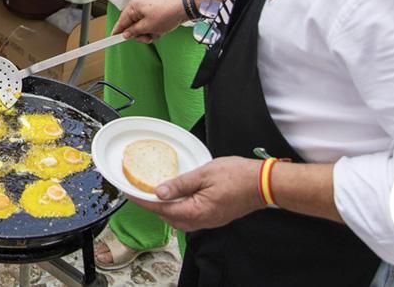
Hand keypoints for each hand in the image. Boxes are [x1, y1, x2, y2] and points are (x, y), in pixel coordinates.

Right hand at [112, 0, 185, 41]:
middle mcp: (139, 4)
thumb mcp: (148, 26)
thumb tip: (126, 34)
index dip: (118, 31)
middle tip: (148, 37)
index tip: (112, 39)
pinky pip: (150, 21)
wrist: (185, 6)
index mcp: (133, 6)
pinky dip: (155, 27)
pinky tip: (162, 28)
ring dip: (149, 32)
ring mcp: (148, 6)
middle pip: (132, 24)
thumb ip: (134, 31)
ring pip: (142, 25)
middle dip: (140, 34)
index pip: (121, 21)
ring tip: (158, 32)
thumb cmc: (167, 12)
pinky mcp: (156, 9)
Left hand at [127, 156, 264, 231]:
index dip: (144, 201)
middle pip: (169, 218)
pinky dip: (179, 209)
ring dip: (166, 209)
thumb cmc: (238, 175)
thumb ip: (180, 184)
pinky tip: (176, 198)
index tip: (130, 193)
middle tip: (140, 192)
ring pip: (180, 220)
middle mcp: (202, 220)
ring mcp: (209, 221)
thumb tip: (158, 192)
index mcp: (197, 211)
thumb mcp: (204, 173)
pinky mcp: (215, 217)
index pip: (163, 209)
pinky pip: (191, 217)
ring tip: (155, 194)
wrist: (263, 183)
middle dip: (153, 207)